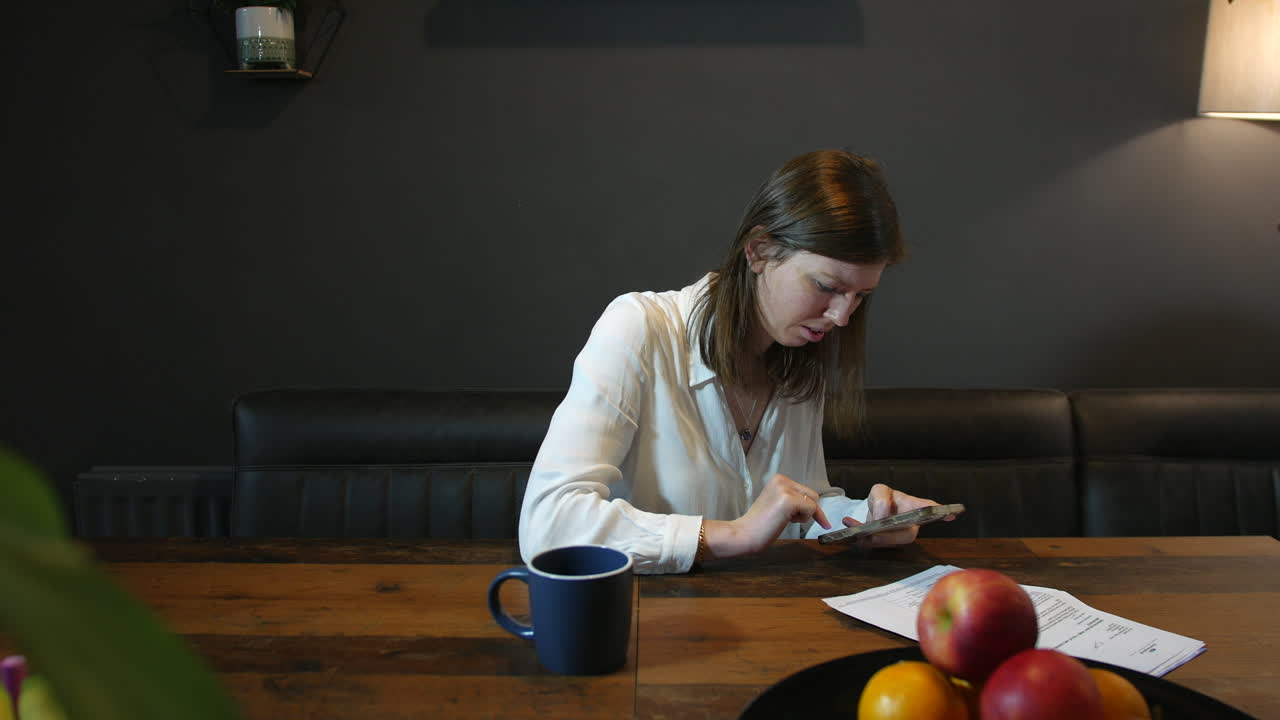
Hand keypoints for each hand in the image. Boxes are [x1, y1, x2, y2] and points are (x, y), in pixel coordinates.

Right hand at [704, 474, 830, 558]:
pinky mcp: (790, 500)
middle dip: (807, 511)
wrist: (744, 533)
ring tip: (783, 519)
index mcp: (779, 479)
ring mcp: (786, 489)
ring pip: (813, 502)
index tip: (823, 522)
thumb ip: (791, 499)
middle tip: (790, 520)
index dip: (810, 508)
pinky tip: (786, 520)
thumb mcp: (778, 504)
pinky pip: (811, 509)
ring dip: (803, 515)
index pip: (805, 491)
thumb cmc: (759, 524)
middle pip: (812, 495)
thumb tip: (814, 506)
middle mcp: (783, 480)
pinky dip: (803, 519)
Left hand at [840, 483, 955, 546]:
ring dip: (871, 538)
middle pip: (906, 535)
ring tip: (857, 530)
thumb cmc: (882, 500)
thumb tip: (881, 517)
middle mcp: (910, 524)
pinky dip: (858, 537)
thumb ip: (881, 499)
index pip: (930, 510)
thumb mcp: (880, 491)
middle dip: (889, 536)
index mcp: (914, 507)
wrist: (872, 512)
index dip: (941, 513)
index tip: (951, 514)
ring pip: (889, 542)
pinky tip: (848, 524)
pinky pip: (873, 544)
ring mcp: (897, 536)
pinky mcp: (883, 543)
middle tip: (873, 532)